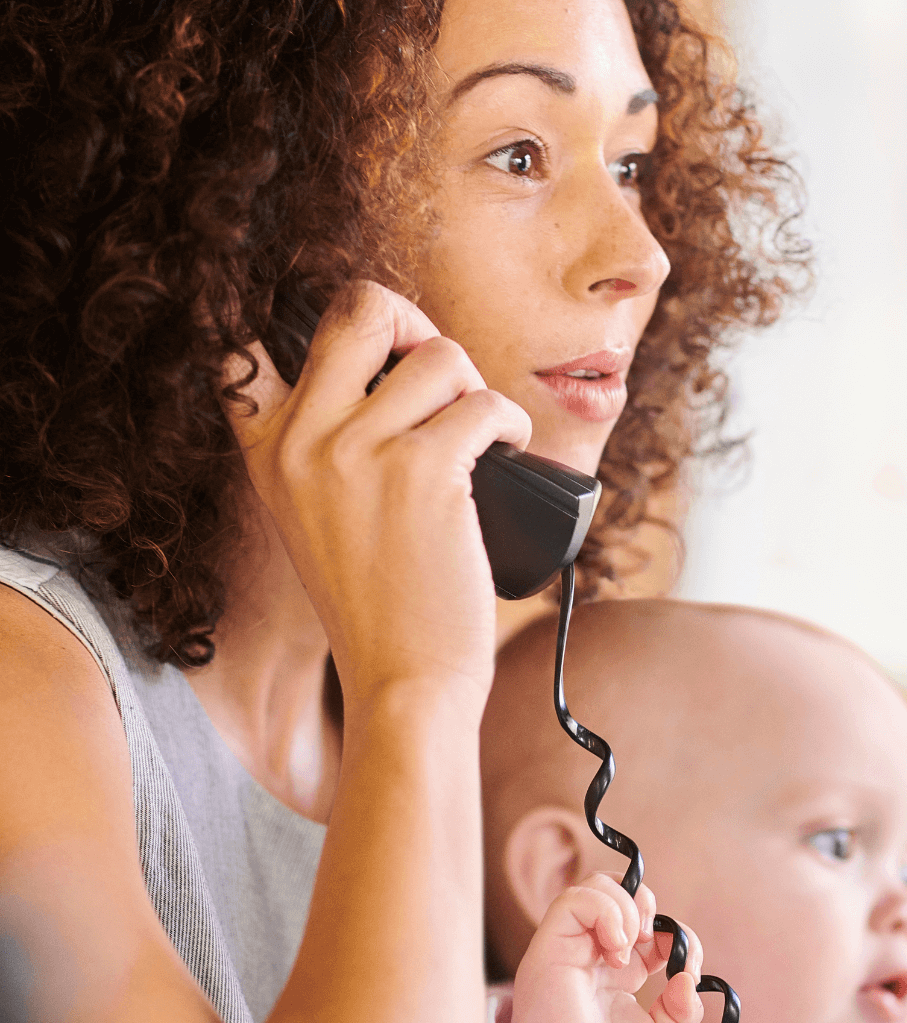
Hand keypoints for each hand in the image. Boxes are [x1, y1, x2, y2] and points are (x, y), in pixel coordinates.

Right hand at [224, 280, 532, 709]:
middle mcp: (303, 441)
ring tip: (482, 440)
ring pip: (440, 355)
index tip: (362, 358)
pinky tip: (512, 451)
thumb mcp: (316, 525)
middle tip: (443, 379)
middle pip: (359, 307)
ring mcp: (360, 453)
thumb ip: (325, 456)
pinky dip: (512, 423)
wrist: (404, 684)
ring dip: (476, 391)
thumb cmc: (381, 612)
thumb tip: (396, 379)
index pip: (246, 349)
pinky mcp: (425, 472)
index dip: (311, 332)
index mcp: (268, 453)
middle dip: (416, 325)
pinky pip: (486, 405)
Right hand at [505, 873, 703, 1022]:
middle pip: (620, 891)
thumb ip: (684, 1010)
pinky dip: (606, 912)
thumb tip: (689, 977)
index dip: (675, 932)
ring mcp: (572, 943)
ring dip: (626, 908)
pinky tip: (617, 949)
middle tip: (652, 941)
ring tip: (629, 947)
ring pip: (596, 886)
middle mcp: (594, 950)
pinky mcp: (551, 942)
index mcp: (620, 968)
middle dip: (647, 906)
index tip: (686, 961)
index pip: (650, 923)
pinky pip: (575, 899)